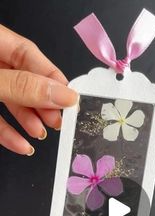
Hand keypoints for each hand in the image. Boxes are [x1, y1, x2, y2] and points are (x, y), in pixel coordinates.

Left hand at [0, 24, 77, 154]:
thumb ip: (22, 87)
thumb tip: (61, 94)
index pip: (28, 54)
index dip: (52, 76)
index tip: (70, 99)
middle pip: (24, 80)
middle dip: (43, 103)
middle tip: (58, 120)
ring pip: (11, 101)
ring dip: (29, 120)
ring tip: (42, 133)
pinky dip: (8, 134)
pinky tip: (21, 145)